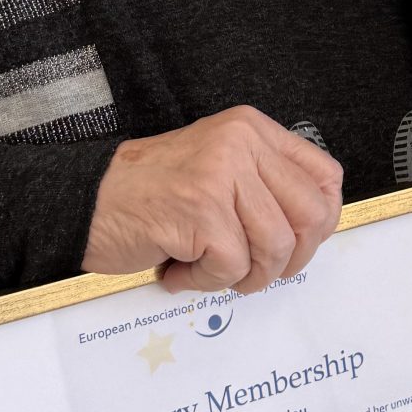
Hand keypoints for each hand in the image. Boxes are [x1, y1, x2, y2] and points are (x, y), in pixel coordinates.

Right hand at [84, 107, 343, 295]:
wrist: (86, 201)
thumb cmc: (151, 193)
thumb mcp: (219, 167)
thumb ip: (264, 185)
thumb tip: (314, 228)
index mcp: (252, 129)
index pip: (326, 177)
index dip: (322, 222)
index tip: (298, 245)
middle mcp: (241, 143)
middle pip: (311, 217)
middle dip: (288, 260)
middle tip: (252, 270)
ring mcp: (221, 174)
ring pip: (276, 249)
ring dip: (243, 277)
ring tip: (207, 270)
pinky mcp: (201, 211)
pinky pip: (232, 267)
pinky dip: (204, 282)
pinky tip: (178, 270)